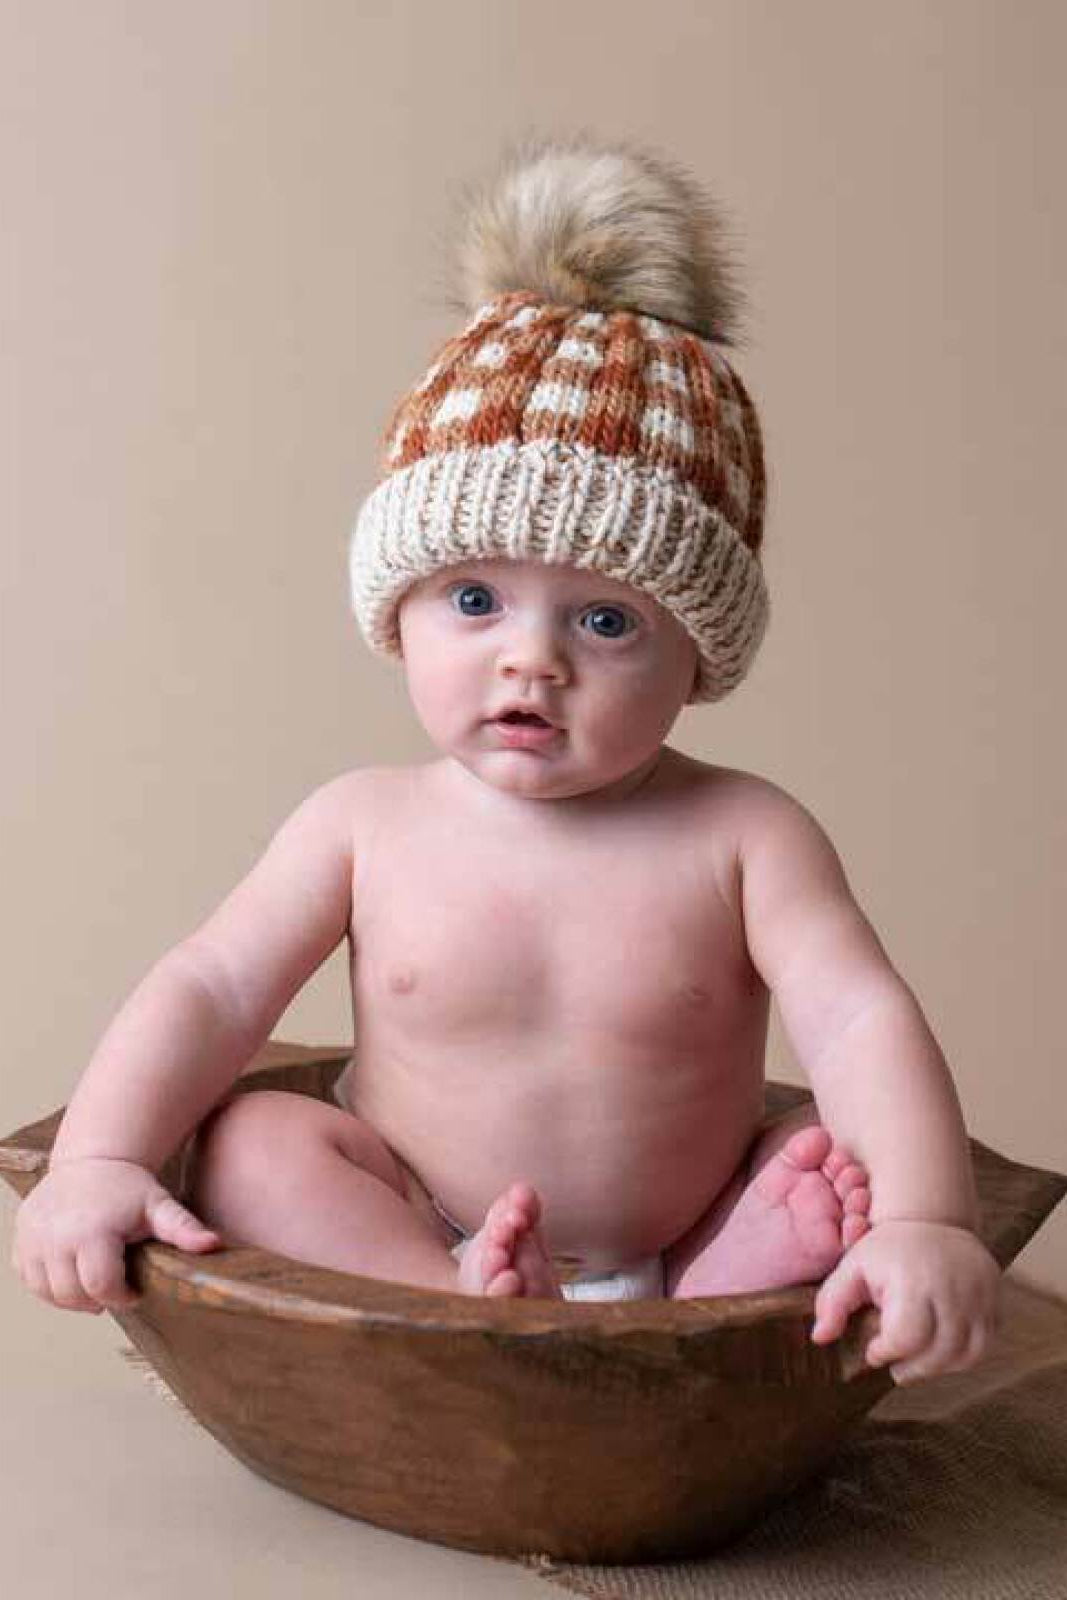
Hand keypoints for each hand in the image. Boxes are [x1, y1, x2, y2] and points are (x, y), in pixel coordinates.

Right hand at [11, 1157, 220, 1314]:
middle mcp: (56, 1236)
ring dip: (71, 1296)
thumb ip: (184, 1228)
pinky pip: (29, 1279)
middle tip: (115, 1286)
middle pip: (73, 1296)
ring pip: (48, 1292)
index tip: (134, 1290)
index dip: (121, 1297)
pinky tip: (72, 1271)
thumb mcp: (159, 1205)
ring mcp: (33, 1238)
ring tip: (94, 1279)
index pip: (101, 1288)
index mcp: (92, 1231)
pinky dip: (49, 1284)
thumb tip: (213, 1244)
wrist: (92, 1159)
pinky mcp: (21, 1238)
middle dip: (97, 1299)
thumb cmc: (129, 1188)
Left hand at [810, 1218, 999, 1383]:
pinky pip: (984, 1345)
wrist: (934, 1219)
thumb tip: (820, 1338)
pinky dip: (962, 1358)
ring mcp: (979, 1295)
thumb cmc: (888, 1248)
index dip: (886, 1352)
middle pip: (938, 1353)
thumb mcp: (854, 1266)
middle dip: (912, 1368)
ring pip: (965, 1355)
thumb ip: (832, 1302)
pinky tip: (938, 1350)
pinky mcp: (996, 1300)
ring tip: (915, 1362)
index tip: (874, 1350)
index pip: (905, 1337)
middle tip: (894, 1365)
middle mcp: (952, 1287)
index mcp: (913, 1279)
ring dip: (938, 1368)